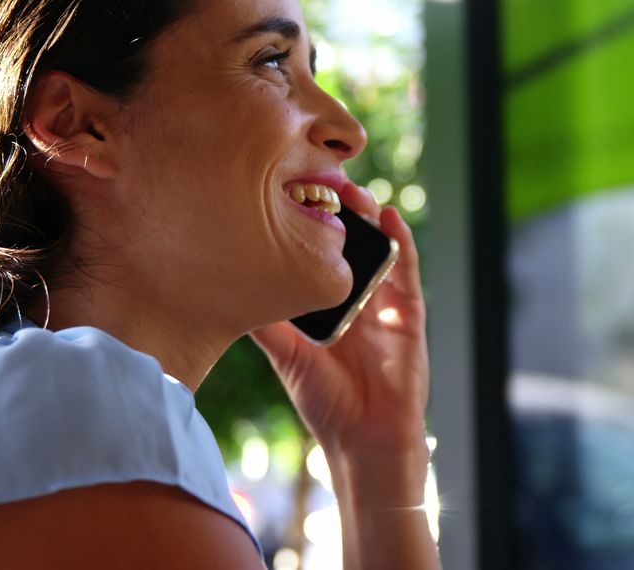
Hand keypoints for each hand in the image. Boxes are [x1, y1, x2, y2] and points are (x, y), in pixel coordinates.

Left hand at [250, 183, 428, 455]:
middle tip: (319, 179)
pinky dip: (401, 243)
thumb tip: (224, 285)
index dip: (307, 222)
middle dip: (337, 209)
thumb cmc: (324, 400)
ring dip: (368, 217)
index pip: (317, 252)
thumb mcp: (286, 354)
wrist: (364, 438)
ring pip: (377, 247)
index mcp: (325, 303)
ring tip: (352, 191)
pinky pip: (408, 271)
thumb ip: (266, 322)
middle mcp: (354, 296)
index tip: (287, 190)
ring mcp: (383, 301)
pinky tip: (390, 218)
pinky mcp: (409, 313)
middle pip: (347, 241)